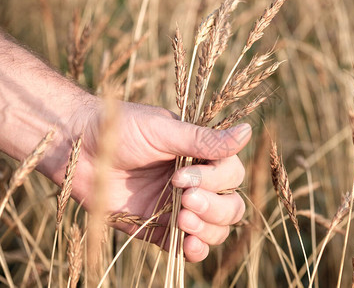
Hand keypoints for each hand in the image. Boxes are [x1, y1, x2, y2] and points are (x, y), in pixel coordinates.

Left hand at [63, 100, 251, 261]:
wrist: (78, 147)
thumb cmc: (122, 129)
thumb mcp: (165, 131)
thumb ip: (205, 141)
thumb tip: (249, 131)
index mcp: (201, 157)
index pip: (232, 175)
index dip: (216, 181)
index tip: (179, 175)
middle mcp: (196, 184)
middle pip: (231, 206)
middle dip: (214, 207)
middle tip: (185, 199)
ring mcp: (180, 208)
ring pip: (216, 229)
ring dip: (207, 229)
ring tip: (182, 219)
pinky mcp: (160, 229)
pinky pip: (188, 247)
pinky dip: (194, 250)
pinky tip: (187, 245)